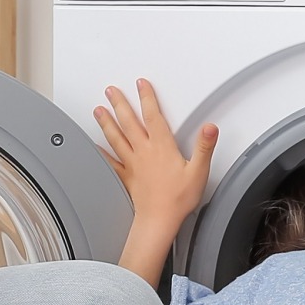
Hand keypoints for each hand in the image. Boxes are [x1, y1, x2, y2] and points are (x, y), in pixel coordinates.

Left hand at [97, 79, 216, 231]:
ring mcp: (133, 164)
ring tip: (98, 110)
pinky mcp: (127, 177)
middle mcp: (144, 152)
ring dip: (107, 122)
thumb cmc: (177, 199)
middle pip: (129, 122)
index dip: (147, 98)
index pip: (153, 116)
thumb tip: (209, 129)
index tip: (141, 84)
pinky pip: (111, 162)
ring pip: (116, 138)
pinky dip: (101, 153)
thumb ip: (203, 147)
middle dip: (120, 104)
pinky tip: (95, 146)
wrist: (159, 220)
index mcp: (162, 147)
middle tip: (111, 91)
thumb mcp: (198, 171)